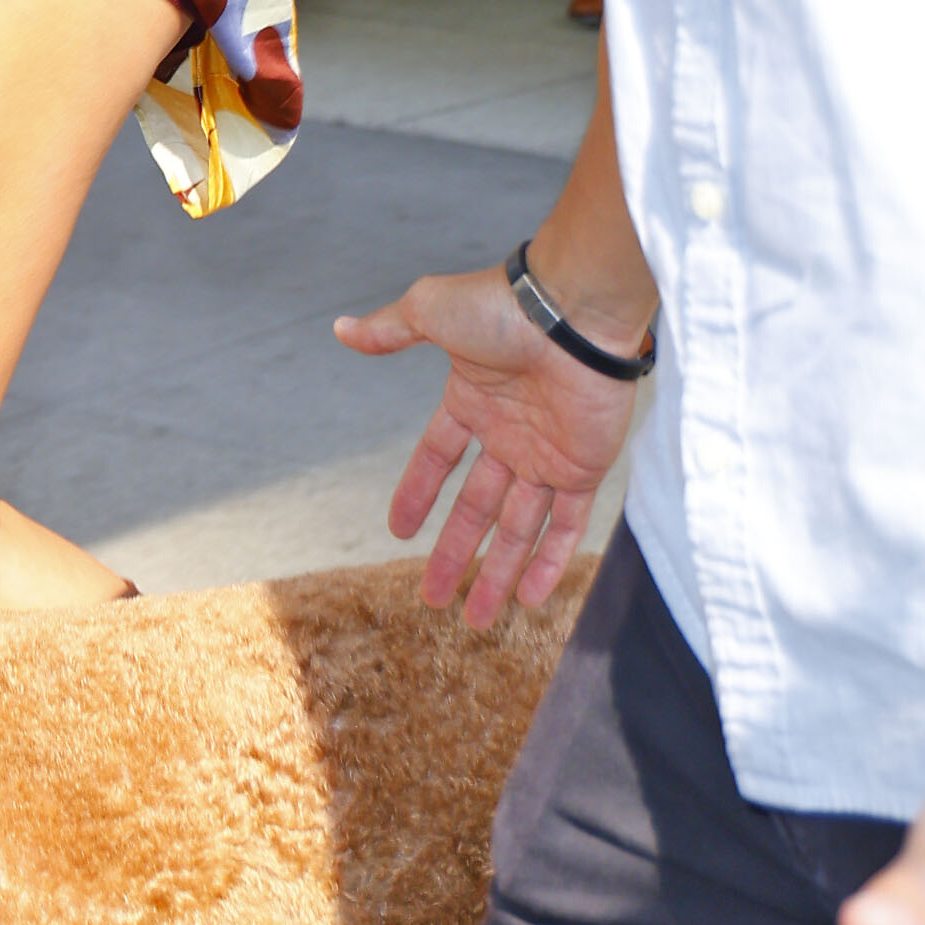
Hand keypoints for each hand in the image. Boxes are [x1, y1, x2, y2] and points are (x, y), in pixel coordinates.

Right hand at [338, 261, 639, 629]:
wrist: (572, 311)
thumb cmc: (502, 305)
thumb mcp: (429, 312)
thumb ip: (389, 329)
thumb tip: (341, 330)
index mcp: (472, 400)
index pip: (438, 458)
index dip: (418, 492)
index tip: (398, 530)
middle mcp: (509, 434)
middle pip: (475, 508)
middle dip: (454, 554)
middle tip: (432, 599)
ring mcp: (546, 455)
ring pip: (517, 528)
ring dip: (496, 573)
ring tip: (475, 619)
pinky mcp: (583, 468)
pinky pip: (565, 525)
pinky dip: (549, 563)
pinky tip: (529, 599)